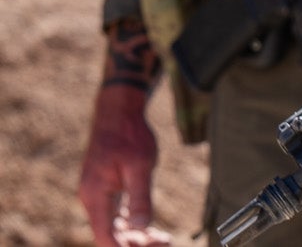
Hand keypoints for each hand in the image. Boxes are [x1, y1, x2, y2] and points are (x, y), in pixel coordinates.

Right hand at [78, 84, 170, 246]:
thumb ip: (140, 198)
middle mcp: (93, 199)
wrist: (119, 112)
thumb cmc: (129, 135)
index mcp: (95, 196)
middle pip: (111, 234)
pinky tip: (150, 228)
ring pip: (115, 226)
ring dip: (136, 236)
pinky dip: (133, 223)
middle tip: (165, 243)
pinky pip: (118, 215)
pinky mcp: (109, 189)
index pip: (106, 236)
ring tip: (163, 239)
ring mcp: (100, 195)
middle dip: (136, 243)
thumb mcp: (140, 166)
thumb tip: (141, 227)